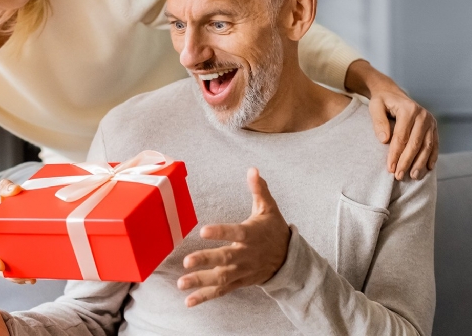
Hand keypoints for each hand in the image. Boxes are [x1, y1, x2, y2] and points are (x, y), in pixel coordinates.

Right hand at [0, 180, 34, 284]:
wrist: (2, 200)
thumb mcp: (0, 189)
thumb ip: (5, 188)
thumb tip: (14, 190)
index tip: (0, 266)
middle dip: (10, 276)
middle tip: (25, 278)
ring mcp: (8, 249)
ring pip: (11, 269)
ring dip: (20, 276)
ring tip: (32, 278)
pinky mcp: (20, 248)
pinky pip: (22, 262)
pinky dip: (29, 268)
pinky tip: (40, 272)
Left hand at [177, 168, 289, 306]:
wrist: (289, 260)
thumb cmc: (274, 231)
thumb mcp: (269, 209)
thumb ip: (259, 190)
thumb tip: (253, 169)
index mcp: (250, 234)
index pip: (234, 232)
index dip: (220, 232)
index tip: (203, 230)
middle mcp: (245, 254)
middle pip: (225, 258)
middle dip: (205, 260)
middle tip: (186, 261)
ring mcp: (242, 270)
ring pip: (221, 278)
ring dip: (200, 281)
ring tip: (181, 283)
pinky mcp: (239, 282)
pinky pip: (221, 290)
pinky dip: (205, 296)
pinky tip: (189, 301)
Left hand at [344, 60, 438, 179]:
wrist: (393, 94)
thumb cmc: (382, 102)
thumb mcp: (375, 107)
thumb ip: (378, 121)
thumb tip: (384, 140)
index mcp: (408, 109)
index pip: (401, 136)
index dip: (395, 154)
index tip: (389, 168)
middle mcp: (423, 115)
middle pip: (415, 143)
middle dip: (407, 161)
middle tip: (399, 176)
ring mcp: (430, 121)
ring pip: (427, 146)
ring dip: (420, 163)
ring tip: (413, 176)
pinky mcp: (434, 127)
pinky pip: (435, 144)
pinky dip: (431, 157)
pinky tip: (427, 168)